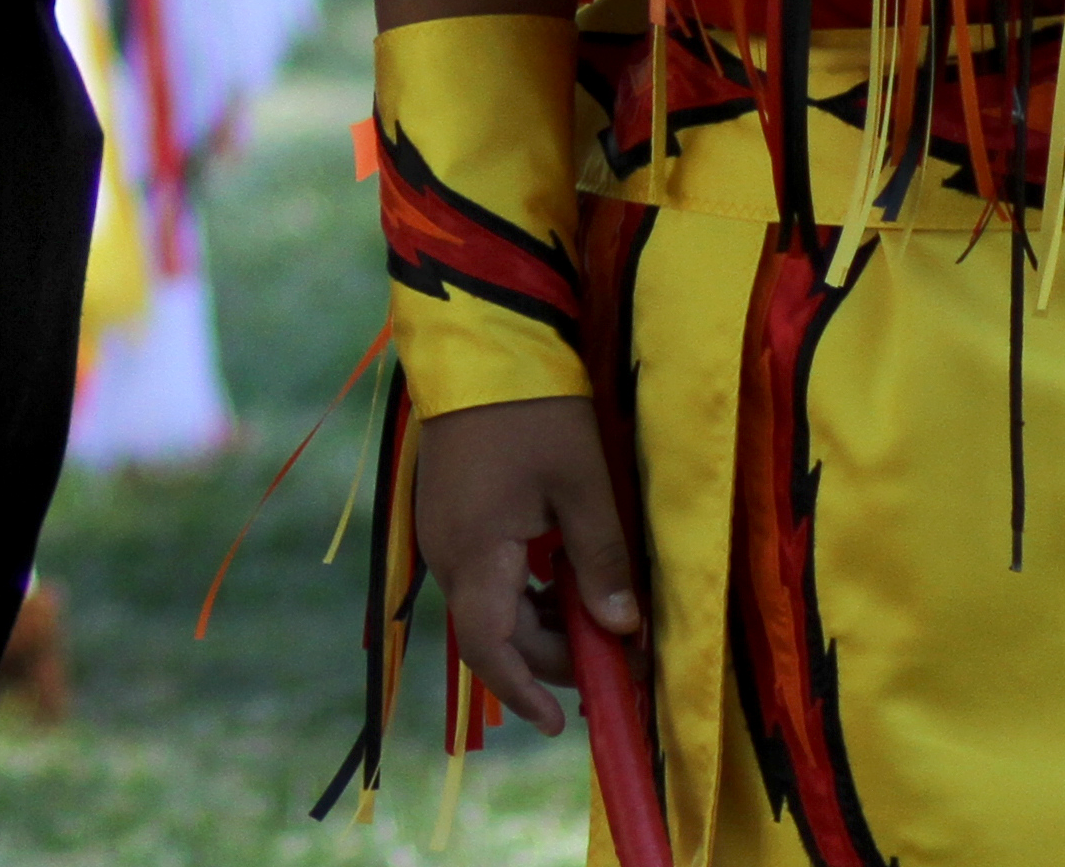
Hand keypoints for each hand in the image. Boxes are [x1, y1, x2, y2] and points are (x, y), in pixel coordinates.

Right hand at [411, 392, 641, 732]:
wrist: (476, 340)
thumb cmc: (534, 410)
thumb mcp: (583, 484)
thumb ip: (602, 561)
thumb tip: (622, 630)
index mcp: (475, 553)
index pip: (491, 649)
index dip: (525, 692)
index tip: (560, 723)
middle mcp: (446, 552)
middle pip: (496, 631)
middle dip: (553, 655)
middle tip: (614, 658)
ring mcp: (442, 529)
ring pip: (491, 603)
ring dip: (542, 621)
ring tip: (599, 618)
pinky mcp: (448, 509)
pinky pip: (485, 572)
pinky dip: (524, 589)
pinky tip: (563, 574)